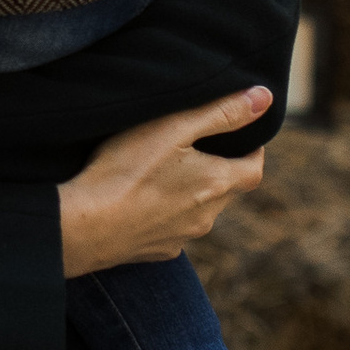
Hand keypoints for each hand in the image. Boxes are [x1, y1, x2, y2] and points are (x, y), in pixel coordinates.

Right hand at [56, 88, 271, 280]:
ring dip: (190, 193)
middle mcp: (207, 217)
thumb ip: (221, 112)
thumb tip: (265, 98)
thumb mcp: (174, 127)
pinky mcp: (157, 251)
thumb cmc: (126, 169)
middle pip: (226, 190)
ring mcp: (182, 237)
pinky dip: (165, 215)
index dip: (253, 150)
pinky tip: (141, 202)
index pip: (255, 169)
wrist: (84, 226)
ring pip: (198, 211)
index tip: (241, 136)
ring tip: (161, 173)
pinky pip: (172, 230)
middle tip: (194, 147)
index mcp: (217, 184)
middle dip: (218, 169)